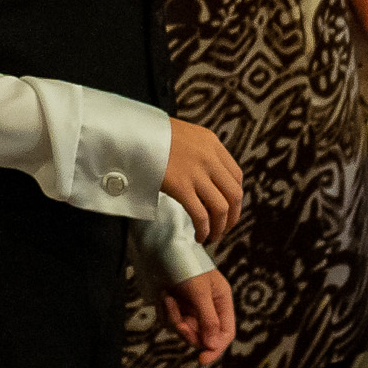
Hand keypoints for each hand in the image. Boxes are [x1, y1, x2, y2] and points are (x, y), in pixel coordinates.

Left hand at [160, 269, 234, 364]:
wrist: (158, 246)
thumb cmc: (184, 264)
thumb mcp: (199, 292)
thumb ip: (208, 319)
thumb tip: (214, 346)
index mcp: (221, 301)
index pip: (225, 333)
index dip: (216, 348)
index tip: (201, 358)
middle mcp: (208, 306)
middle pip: (203, 336)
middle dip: (189, 332)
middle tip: (178, 322)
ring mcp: (190, 306)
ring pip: (185, 329)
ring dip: (174, 318)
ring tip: (167, 298)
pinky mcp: (175, 304)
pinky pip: (171, 321)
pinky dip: (166, 312)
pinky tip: (163, 296)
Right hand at [161, 119, 242, 242]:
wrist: (130, 131)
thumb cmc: (152, 133)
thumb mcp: (184, 135)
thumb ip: (200, 151)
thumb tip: (208, 177)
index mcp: (211, 143)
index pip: (236, 175)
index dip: (235, 197)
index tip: (229, 209)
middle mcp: (209, 157)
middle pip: (234, 194)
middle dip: (232, 217)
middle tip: (224, 228)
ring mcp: (196, 172)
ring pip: (221, 208)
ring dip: (220, 228)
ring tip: (212, 237)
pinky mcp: (180, 186)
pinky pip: (201, 215)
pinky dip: (204, 230)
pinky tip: (199, 236)